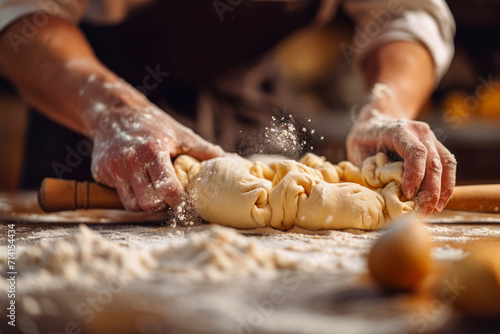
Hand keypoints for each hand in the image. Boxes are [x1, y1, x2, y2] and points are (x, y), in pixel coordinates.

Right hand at [88, 100, 222, 211]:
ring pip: (131, 205)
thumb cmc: (154, 126)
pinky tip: (135, 180)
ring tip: (152, 189)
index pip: (168, 190)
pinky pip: (118, 195)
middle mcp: (130, 161)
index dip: (179, 201)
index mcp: (153, 151)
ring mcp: (112, 168)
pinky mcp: (100, 173)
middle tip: (167, 195)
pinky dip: (129, 193)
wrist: (115, 113)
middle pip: (148, 204)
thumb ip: (204, 151)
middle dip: (161, 204)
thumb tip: (231, 161)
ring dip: (145, 202)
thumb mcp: (180, 134)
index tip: (184, 200)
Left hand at [346, 100, 456, 216]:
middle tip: (422, 212)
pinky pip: (448, 165)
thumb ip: (370, 169)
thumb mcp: (358, 151)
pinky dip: (446, 185)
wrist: (376, 120)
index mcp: (398, 129)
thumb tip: (382, 193)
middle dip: (430, 190)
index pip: (415, 152)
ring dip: (442, 190)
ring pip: (445, 163)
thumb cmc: (364, 140)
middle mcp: (419, 131)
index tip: (408, 194)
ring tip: (433, 210)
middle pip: (433, 160)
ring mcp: (430, 138)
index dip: (415, 174)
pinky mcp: (436, 147)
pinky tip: (438, 202)